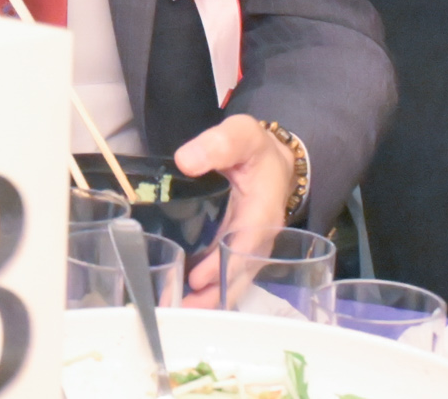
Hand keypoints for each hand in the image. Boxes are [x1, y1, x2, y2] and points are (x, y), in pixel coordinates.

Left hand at [171, 115, 300, 297]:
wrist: (271, 162)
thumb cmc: (255, 150)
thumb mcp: (242, 134)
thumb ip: (218, 144)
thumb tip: (186, 160)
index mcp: (263, 212)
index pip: (246, 245)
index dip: (224, 264)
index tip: (199, 278)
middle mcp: (259, 238)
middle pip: (239, 274)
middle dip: (212, 294)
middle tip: (178, 309)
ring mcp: (248, 249)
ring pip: (233, 282)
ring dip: (208, 300)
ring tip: (175, 312)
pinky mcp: (237, 252)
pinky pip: (226, 277)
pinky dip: (208, 292)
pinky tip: (182, 300)